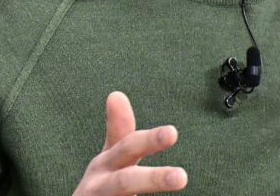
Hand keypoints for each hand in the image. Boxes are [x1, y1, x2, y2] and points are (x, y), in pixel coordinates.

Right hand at [72, 91, 187, 194]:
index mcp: (104, 167)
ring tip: (179, 179)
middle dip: (153, 178)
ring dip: (150, 183)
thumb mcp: (107, 159)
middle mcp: (99, 187)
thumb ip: (117, 131)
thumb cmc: (99, 188)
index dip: (149, 141)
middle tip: (181, 176)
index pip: (128, 148)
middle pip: (126, 182)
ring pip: (123, 194)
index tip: (173, 132)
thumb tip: (117, 94)